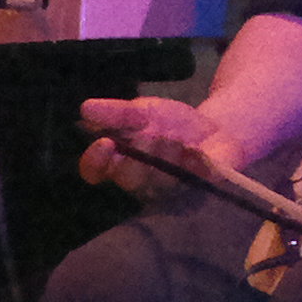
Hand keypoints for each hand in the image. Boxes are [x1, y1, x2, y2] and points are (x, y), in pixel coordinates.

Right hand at [75, 91, 227, 199]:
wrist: (216, 130)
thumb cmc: (170, 124)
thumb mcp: (144, 111)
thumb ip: (117, 113)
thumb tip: (85, 108)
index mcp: (118, 163)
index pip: (94, 171)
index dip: (95, 161)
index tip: (105, 143)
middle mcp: (138, 183)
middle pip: (128, 177)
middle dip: (142, 151)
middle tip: (156, 135)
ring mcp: (167, 192)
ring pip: (160, 179)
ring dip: (168, 153)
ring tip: (180, 140)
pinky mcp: (197, 193)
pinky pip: (194, 178)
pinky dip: (197, 162)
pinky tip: (197, 153)